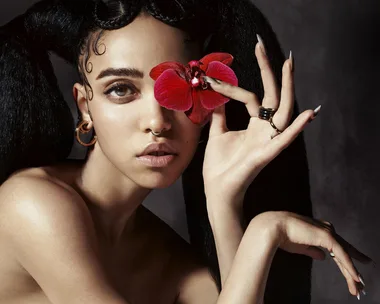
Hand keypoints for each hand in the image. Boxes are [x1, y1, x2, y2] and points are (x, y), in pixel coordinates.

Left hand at [202, 37, 318, 205]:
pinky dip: (297, 128)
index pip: (250, 96)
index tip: (212, 77)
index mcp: (254, 125)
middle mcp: (264, 130)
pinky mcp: (267, 155)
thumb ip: (220, 116)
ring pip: (283, 111)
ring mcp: (268, 141)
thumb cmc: (219, 165)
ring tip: (289, 65)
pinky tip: (310, 113)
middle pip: (273, 96)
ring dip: (288, 88)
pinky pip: (285, 140)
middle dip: (269, 71)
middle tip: (262, 47)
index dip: (233, 85)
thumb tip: (215, 98)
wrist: (216, 189)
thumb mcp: (217, 134)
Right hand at [249, 211, 373, 298]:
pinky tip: (355, 278)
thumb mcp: (301, 246)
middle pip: (344, 252)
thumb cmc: (283, 236)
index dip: (344, 263)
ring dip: (352, 273)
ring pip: (345, 255)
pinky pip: (342, 255)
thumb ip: (313, 250)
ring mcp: (328, 232)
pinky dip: (349, 267)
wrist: (274, 227)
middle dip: (352, 270)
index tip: (352, 275)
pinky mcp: (327, 237)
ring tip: (358, 288)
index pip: (337, 248)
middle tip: (360, 285)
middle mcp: (327, 229)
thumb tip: (323, 257)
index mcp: (320, 230)